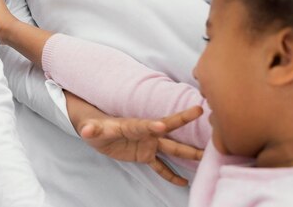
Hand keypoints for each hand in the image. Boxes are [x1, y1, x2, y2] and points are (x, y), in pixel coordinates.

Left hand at [77, 105, 203, 185]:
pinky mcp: (146, 155)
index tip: (164, 125)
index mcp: (131, 125)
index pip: (143, 125)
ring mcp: (148, 143)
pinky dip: (171, 174)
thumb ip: (91, 130)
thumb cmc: (94, 126)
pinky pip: (161, 166)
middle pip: (167, 128)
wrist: (96, 131)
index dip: (152, 125)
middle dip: (182, 120)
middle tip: (198, 111)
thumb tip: (86, 131)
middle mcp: (144, 132)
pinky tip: (184, 182)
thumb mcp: (91, 129)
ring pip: (171, 148)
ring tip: (207, 155)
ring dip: (188, 152)